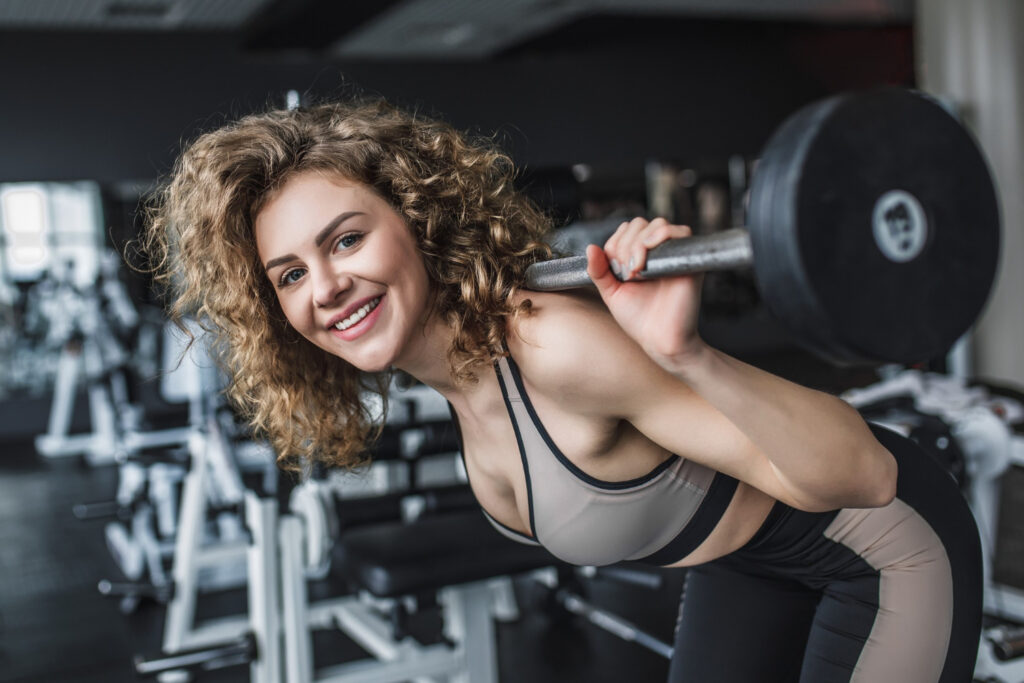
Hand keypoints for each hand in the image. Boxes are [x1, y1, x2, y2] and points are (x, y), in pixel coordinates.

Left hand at [585, 217, 706, 366]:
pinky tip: (646, 263)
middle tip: (626, 274)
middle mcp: (659, 251)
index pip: (626, 230)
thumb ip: (599, 270)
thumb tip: (590, 247)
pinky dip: (659, 239)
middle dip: (625, 245)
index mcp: (641, 255)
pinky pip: (681, 231)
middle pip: (639, 224)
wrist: (659, 339)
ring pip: (657, 225)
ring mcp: (675, 254)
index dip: (616, 245)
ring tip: (635, 271)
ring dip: (638, 244)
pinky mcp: (689, 259)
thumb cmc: (639, 319)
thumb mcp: (611, 292)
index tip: (616, 272)